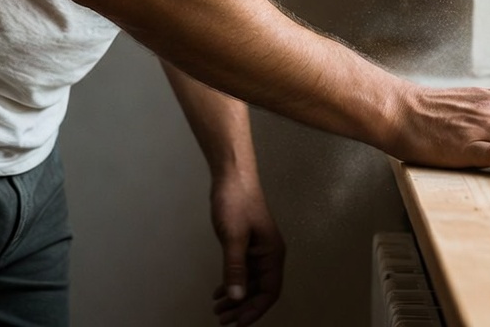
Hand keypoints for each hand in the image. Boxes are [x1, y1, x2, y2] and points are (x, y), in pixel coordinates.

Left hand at [210, 169, 284, 324]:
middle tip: (222, 320)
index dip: (256, 311)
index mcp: (272, 253)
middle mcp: (268, 254)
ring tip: (217, 311)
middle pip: (260, 290)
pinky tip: (218, 292)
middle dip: (243, 308)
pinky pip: (242, 271)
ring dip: (236, 298)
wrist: (232, 177)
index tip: (238, 325)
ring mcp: (257, 249)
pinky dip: (232, 283)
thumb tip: (237, 298)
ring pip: (250, 282)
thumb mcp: (234, 237)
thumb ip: (235, 268)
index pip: (270, 291)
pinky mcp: (246, 244)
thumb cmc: (236, 203)